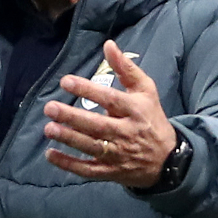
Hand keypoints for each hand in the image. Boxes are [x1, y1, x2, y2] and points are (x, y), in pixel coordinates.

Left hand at [43, 39, 177, 188]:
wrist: (169, 160)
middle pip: (97, 125)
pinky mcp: (111, 172)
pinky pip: (87, 170)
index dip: (87, 90)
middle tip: (50, 107)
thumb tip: (108, 44)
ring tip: (48, 128)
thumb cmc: (152, 118)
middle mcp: (127, 133)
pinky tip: (50, 155)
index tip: (65, 81)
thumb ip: (126, 68)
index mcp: (135, 110)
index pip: (109, 98)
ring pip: (91, 147)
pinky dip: (69, 164)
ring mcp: (118, 155)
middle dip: (72, 117)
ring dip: (68, 138)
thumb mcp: (146, 90)